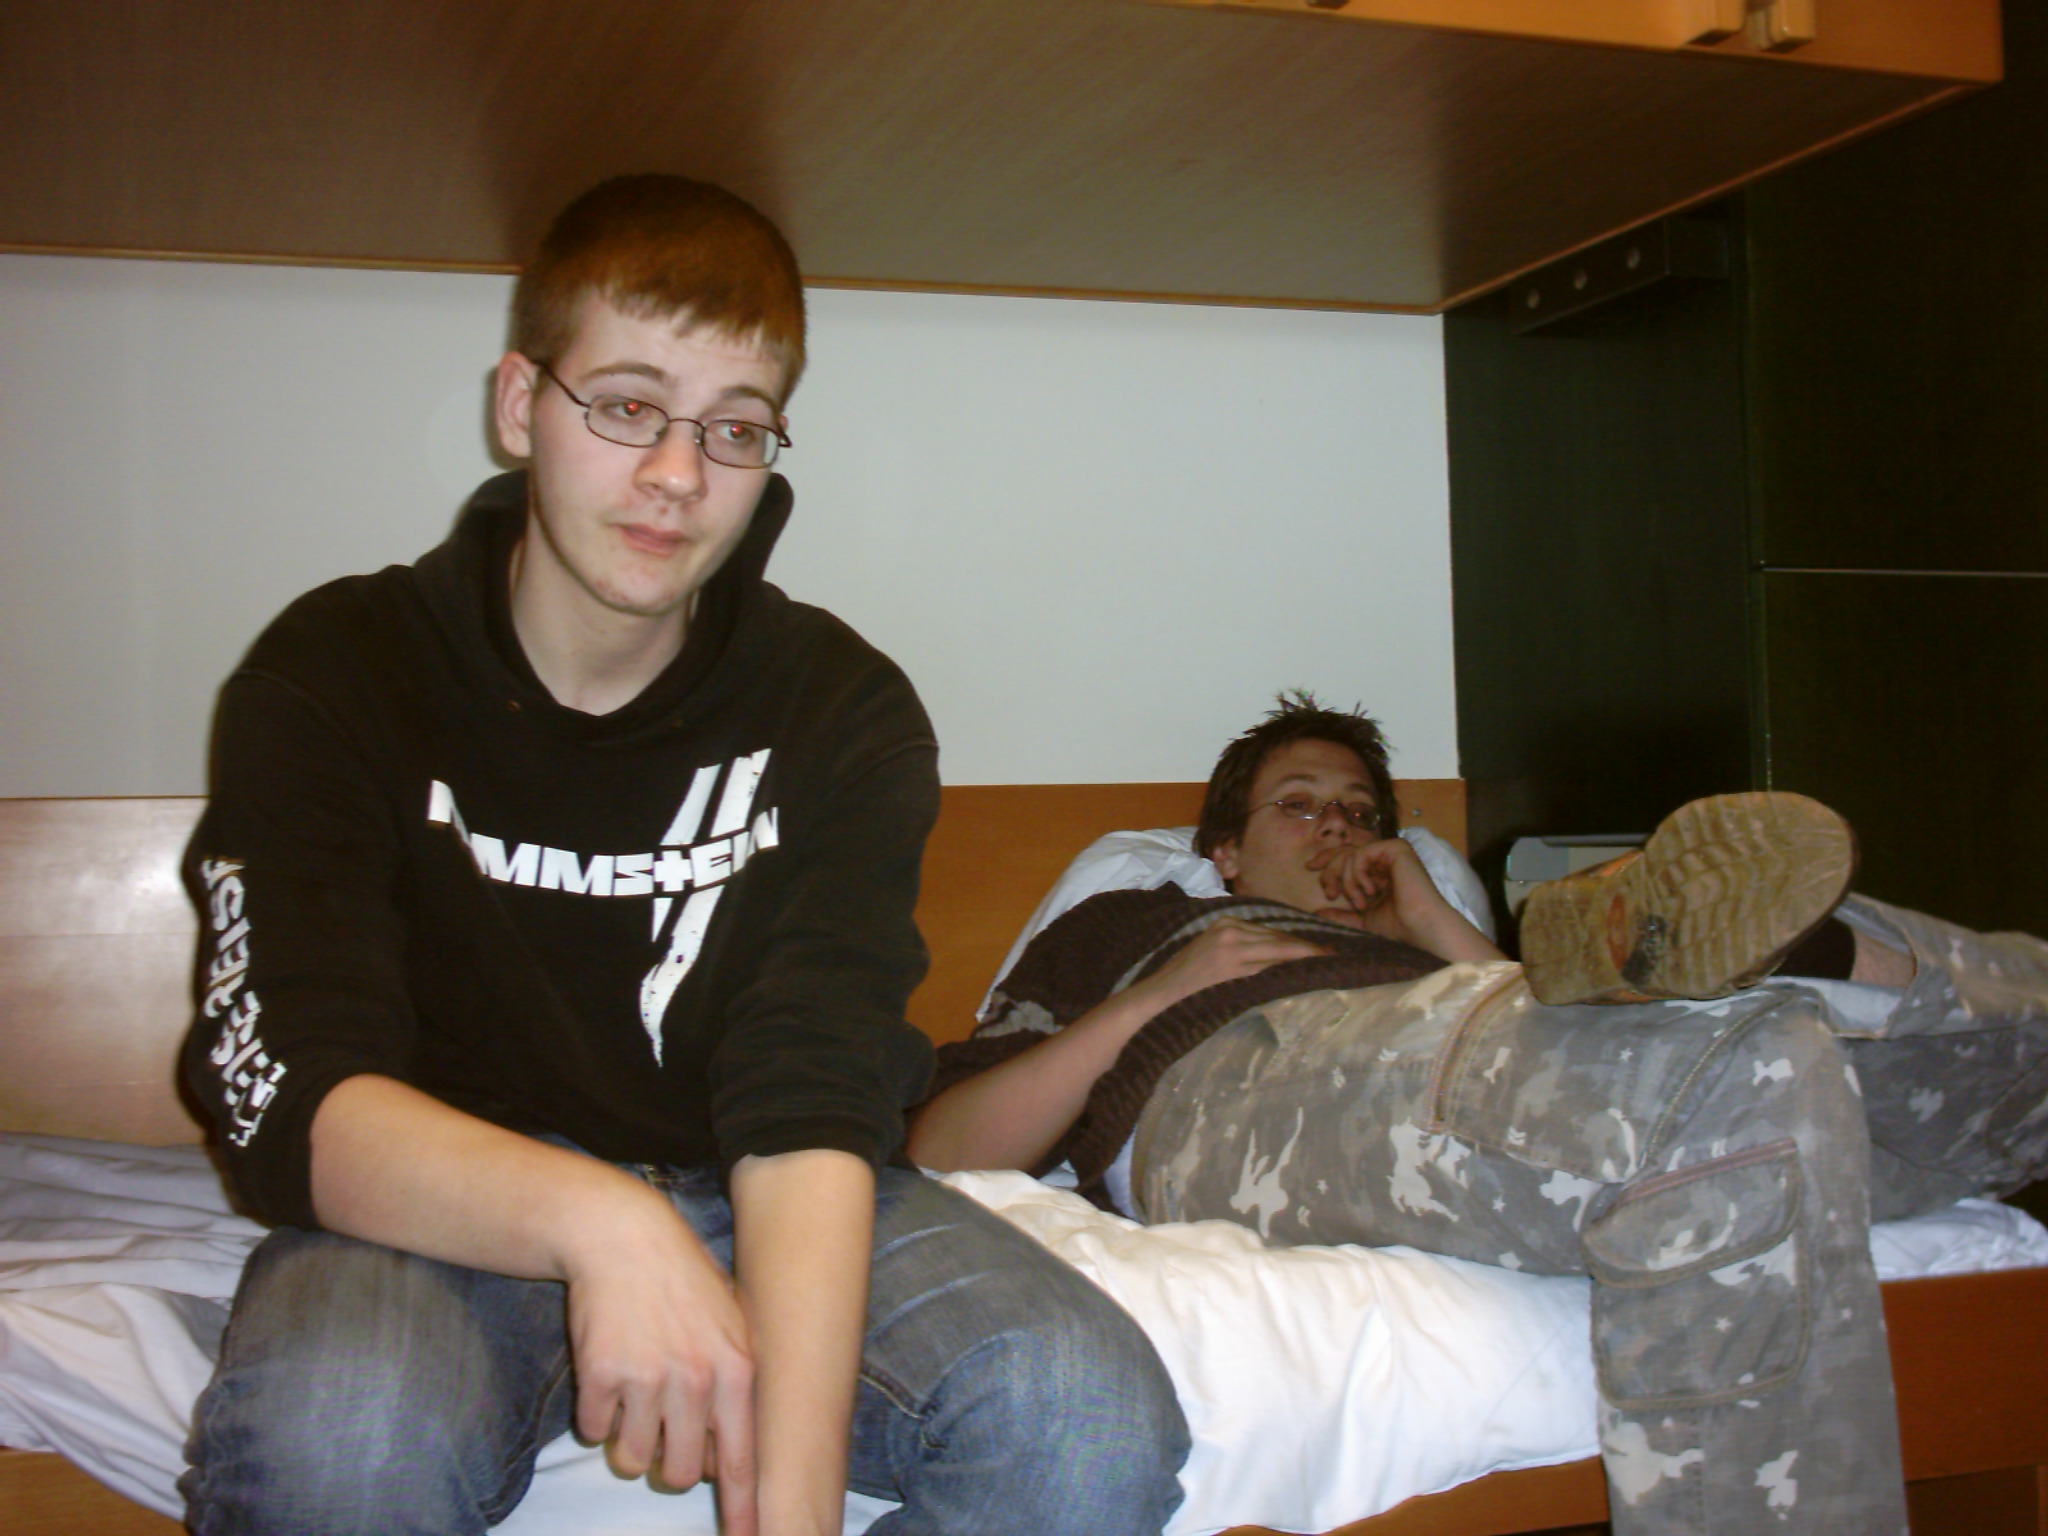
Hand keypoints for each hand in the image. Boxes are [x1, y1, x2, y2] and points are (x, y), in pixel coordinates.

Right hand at [561, 1195, 759, 1533]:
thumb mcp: (732, 1327)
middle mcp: (696, 1380)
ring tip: (635, 1394)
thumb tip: (729, 1455)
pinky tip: (610, 1371)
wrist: (625, 1238)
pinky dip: (599, 1413)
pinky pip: (596, 1430)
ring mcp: (647, 1379)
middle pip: (682, 1473)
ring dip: (630, 1440)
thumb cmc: (684, 1284)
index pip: (742, 1459)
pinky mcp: (601, 1375)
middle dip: (669, 1465)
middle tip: (662, 1431)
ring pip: (634, 1459)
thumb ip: (735, 1388)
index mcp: (736, 1370)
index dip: (743, 1509)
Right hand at [1136, 916, 1330, 1009]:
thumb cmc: (1185, 976)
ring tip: (1327, 958)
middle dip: (1306, 945)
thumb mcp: (1211, 951)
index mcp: (1225, 922)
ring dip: (1304, 952)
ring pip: (1277, 947)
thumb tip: (1269, 953)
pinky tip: (1305, 966)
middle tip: (1332, 952)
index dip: (1295, 939)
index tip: (1318, 945)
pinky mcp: (1232, 962)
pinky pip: (1267, 963)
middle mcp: (1230, 927)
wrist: (1162, 989)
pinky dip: (1289, 962)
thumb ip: (1238, 946)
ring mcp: (1231, 944)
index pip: (1269, 931)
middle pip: (1277, 936)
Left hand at [1307, 838, 1503, 962]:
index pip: (1347, 857)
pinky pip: (1363, 853)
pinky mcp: (1397, 848)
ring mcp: (1391, 852)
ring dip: (1348, 881)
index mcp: (1378, 873)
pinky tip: (1370, 890)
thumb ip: (1342, 914)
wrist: (1419, 927)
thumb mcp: (1362, 920)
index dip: (1327, 859)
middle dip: (1331, 873)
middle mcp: (1385, 859)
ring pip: (1351, 854)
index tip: (1309, 867)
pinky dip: (1358, 873)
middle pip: (1345, 853)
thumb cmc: (1396, 927)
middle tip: (1331, 894)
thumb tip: (1317, 912)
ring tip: (1361, 902)